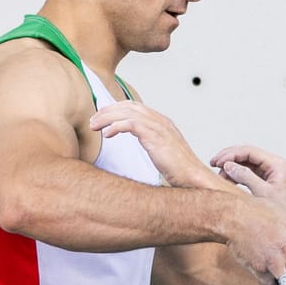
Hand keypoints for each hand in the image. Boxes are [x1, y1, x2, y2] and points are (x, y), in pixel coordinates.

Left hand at [89, 98, 225, 189]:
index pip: (135, 107)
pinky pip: (131, 124)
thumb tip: (140, 145)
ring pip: (128, 113)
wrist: (193, 178)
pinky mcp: (156, 137)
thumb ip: (152, 143)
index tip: (101, 117)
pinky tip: (107, 135)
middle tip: (92, 121)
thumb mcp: (163, 152)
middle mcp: (160, 121)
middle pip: (129, 106)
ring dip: (107, 118)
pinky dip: (116, 127)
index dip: (116, 109)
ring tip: (94, 126)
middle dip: (108, 111)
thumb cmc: (178, 171)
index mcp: (162, 122)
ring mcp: (159, 127)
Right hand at [210, 142, 285, 209]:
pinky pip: (246, 170)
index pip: (250, 151)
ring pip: (245, 161)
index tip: (219, 161)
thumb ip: (246, 177)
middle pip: (246, 153)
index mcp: (276, 165)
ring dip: (230, 165)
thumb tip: (229, 166)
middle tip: (214, 162)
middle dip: (229, 157)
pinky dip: (235, 173)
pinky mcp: (263, 178)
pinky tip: (226, 178)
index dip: (232, 154)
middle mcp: (273, 165)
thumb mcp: (261, 193)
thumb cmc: (282, 212)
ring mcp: (268, 171)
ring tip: (219, 174)